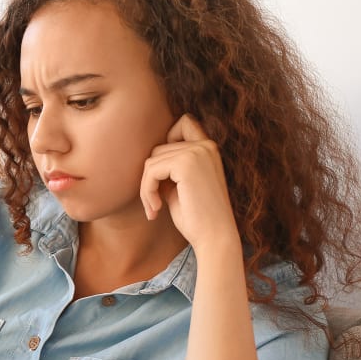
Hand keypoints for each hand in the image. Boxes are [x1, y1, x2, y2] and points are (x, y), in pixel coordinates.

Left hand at [140, 114, 239, 252]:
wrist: (215, 237)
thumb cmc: (197, 217)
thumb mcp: (180, 186)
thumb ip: (168, 168)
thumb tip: (146, 159)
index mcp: (209, 149)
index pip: (184, 122)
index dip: (168, 138)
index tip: (164, 174)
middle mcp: (206, 146)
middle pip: (158, 149)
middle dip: (150, 178)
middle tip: (153, 204)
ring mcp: (197, 152)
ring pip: (151, 161)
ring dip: (146, 188)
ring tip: (154, 208)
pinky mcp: (186, 163)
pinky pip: (151, 170)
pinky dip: (147, 191)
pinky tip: (156, 209)